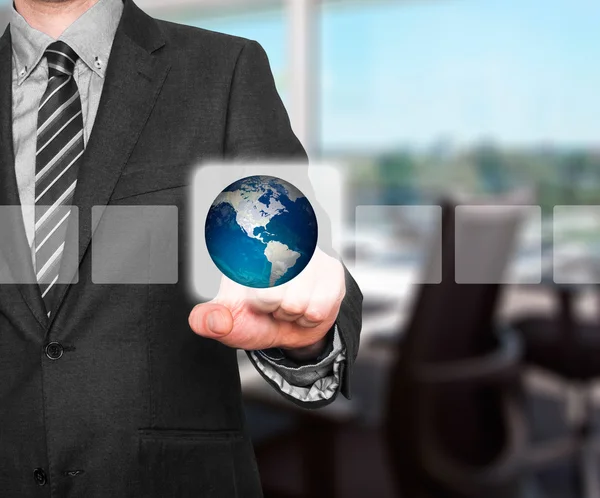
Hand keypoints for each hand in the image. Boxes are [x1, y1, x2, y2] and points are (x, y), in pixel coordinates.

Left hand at [188, 248, 345, 354]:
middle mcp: (280, 241)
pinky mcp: (330, 270)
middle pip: (269, 293)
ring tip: (288, 304)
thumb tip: (210, 320)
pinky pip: (316, 308)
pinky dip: (309, 317)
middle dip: (270, 308)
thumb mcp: (228, 319)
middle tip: (272, 302)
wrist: (295, 326)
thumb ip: (208, 320)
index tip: (251, 280)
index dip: (248, 288)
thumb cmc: (258, 316)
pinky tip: (305, 305)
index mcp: (247, 247)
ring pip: (295, 302)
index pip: (241, 255)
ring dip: (291, 313)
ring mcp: (308, 254)